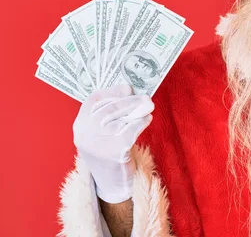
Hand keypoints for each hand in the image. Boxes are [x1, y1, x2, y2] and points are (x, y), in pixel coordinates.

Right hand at [73, 85, 153, 202]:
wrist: (111, 185)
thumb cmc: (110, 153)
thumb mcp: (101, 133)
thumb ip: (110, 115)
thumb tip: (132, 93)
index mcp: (80, 126)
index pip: (93, 100)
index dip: (112, 92)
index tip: (128, 88)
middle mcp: (84, 134)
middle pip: (109, 109)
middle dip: (130, 101)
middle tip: (146, 97)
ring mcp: (98, 144)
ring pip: (121, 119)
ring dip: (138, 111)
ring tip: (149, 108)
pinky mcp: (114, 153)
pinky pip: (131, 131)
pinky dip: (141, 123)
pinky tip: (147, 120)